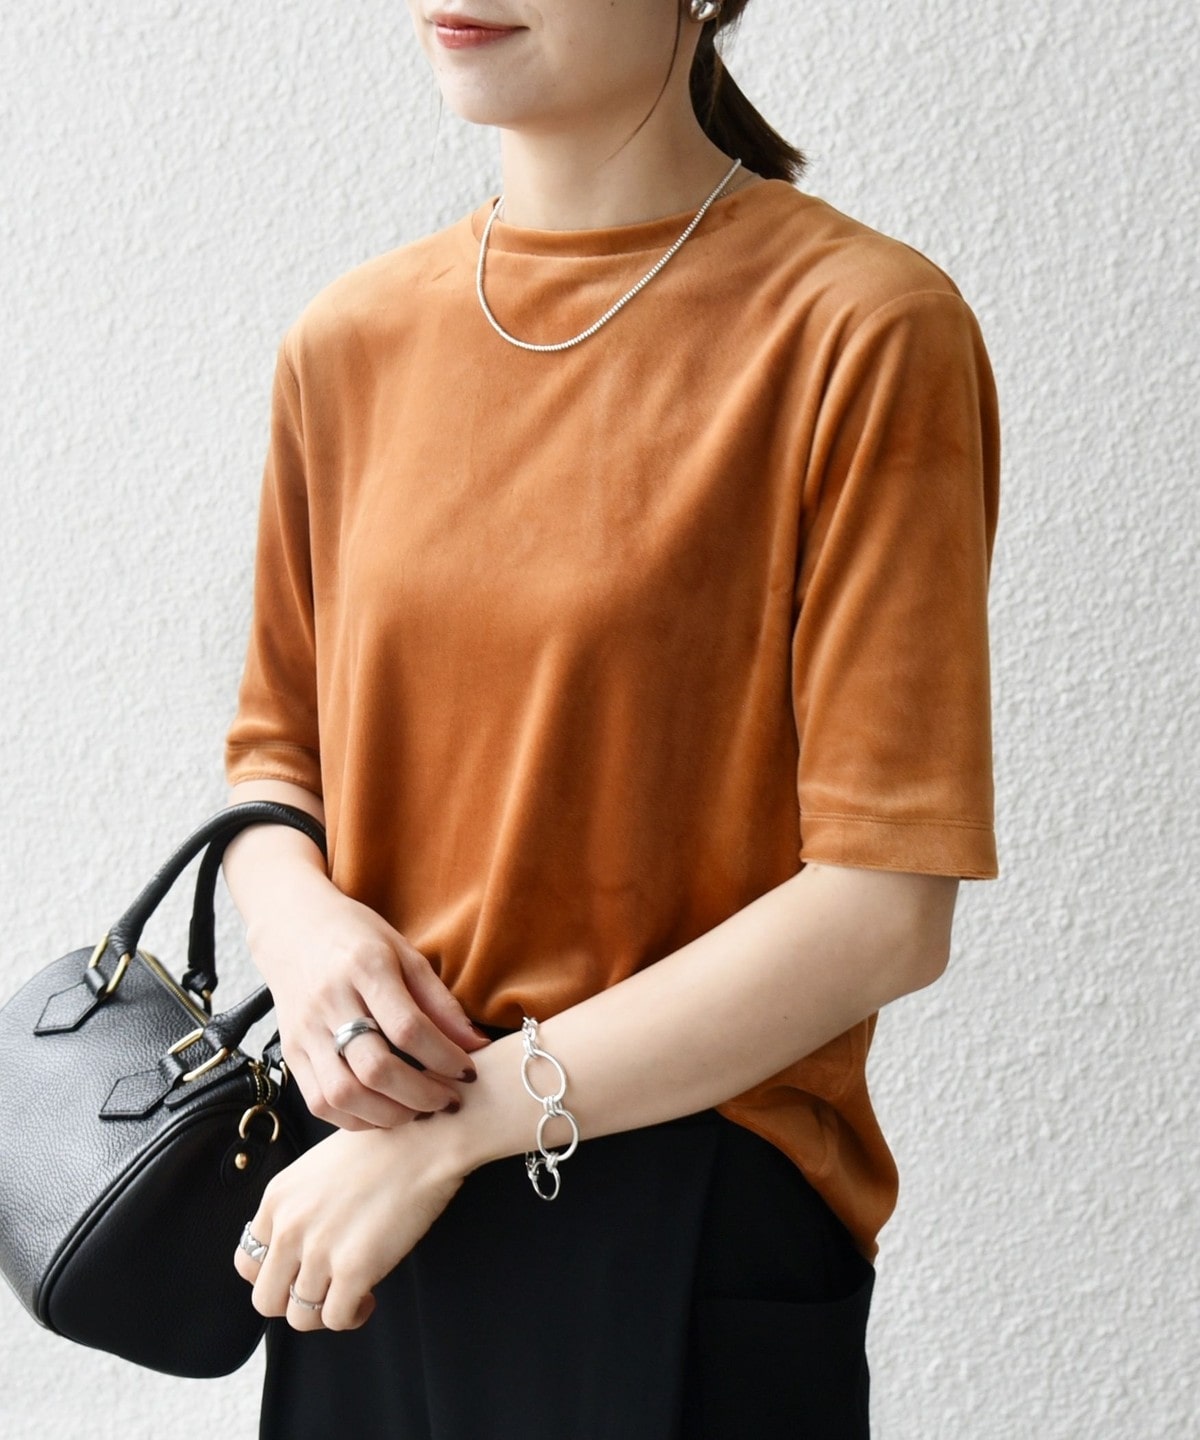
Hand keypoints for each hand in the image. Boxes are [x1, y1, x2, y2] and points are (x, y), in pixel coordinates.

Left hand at [233, 1123, 463, 1330]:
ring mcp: (319, 1251)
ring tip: (350, 1294)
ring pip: (301, 1317)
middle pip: (266, 1299)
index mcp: (277, 1199)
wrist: (425, 1140)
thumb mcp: (318, 1165)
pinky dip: (351, 1315)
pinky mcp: (354, 1269)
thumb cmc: (384, 1144)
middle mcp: (288, 1227)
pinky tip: (368, 1297)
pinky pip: (336, 1318)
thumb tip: (301, 1240)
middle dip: (294, 1302)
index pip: (248, 1263)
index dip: (276, 1274)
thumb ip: (299, 1204)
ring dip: (326, 1311)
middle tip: (323, 1290)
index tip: (299, 1272)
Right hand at [248, 869, 489, 1130]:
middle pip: (376, 1068)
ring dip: (389, 1115)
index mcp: (365, 968)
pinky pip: (320, 1103)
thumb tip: (477, 1045)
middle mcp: (331, 1002)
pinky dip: (356, 1119)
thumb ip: (440, 1002)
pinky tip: (384, 1112)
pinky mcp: (290, 1052)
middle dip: (422, 1095)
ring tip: (419, 1110)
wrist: (293, 928)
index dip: (445, 1058)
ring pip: (344, 1094)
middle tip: (449, 1100)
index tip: (468, 1073)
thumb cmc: (358, 939)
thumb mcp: (406, 954)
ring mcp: (306, 1031)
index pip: (409, 1028)